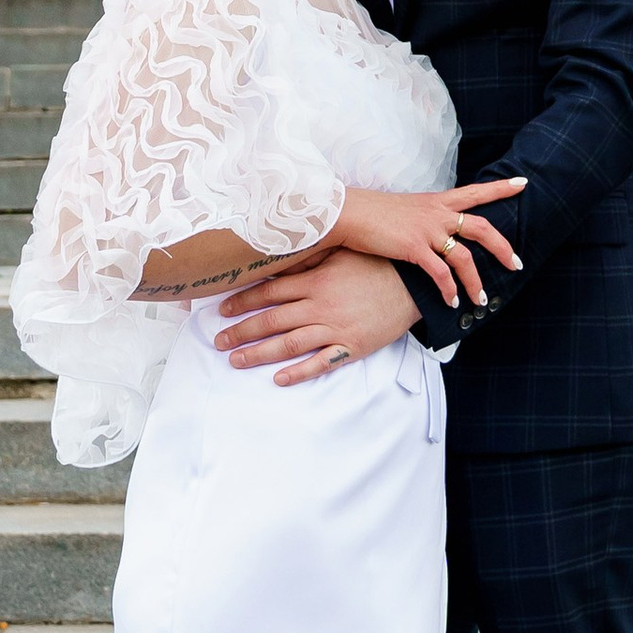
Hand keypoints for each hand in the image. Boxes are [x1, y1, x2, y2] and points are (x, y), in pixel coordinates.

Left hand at [216, 247, 418, 386]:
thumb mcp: (340, 253)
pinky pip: (321, 363)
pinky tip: (279, 379)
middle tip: (219, 342)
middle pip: (272, 321)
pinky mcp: (352, 347)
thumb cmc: (376, 263)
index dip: (242, 302)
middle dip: (241, 332)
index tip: (222, 310)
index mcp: (315, 281)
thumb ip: (308, 260)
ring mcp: (335, 329)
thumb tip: (277, 260)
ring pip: (289, 344)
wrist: (413, 284)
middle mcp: (320, 306)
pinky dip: (299, 372)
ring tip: (236, 361)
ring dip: (259, 354)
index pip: (269, 293)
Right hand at [337, 178, 524, 306]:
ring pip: (465, 258)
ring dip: (475, 282)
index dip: (500, 188)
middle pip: (481, 227)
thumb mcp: (405, 210)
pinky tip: (451, 302)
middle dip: (503, 247)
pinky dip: (449, 290)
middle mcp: (437, 213)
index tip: (523, 184)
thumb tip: (431, 233)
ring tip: (480, 300)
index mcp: (436, 201)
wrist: (346, 213)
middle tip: (517, 264)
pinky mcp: (414, 248)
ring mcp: (427, 230)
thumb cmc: (370, 212)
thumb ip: (423, 218)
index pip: (475, 192)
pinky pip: (441, 274)